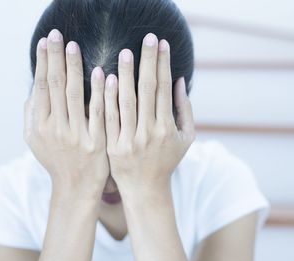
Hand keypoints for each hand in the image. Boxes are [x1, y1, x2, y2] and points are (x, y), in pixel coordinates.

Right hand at [24, 29, 108, 191]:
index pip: (42, 88)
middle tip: (57, 35)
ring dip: (74, 68)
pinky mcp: (97, 142)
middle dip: (56, 58)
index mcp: (40, 126)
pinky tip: (101, 73)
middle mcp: (56, 129)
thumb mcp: (35, 140)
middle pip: (56, 87)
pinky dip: (99, 93)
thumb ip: (31, 114)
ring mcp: (77, 136)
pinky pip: (98, 113)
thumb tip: (33, 88)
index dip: (43, 64)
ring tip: (73, 47)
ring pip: (75, 96)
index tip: (45, 43)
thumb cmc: (56, 159)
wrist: (76, 187)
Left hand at [104, 33, 195, 190]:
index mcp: (168, 128)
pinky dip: (108, 97)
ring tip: (125, 52)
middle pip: (147, 90)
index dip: (163, 65)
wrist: (145, 189)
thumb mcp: (186, 138)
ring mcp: (130, 139)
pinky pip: (109, 117)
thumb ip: (186, 110)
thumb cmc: (167, 160)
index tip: (162, 44)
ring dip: (126, 75)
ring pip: (127, 101)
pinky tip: (107, 77)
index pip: (164, 89)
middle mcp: (150, 132)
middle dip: (148, 62)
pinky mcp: (113, 145)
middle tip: (146, 38)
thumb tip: (180, 81)